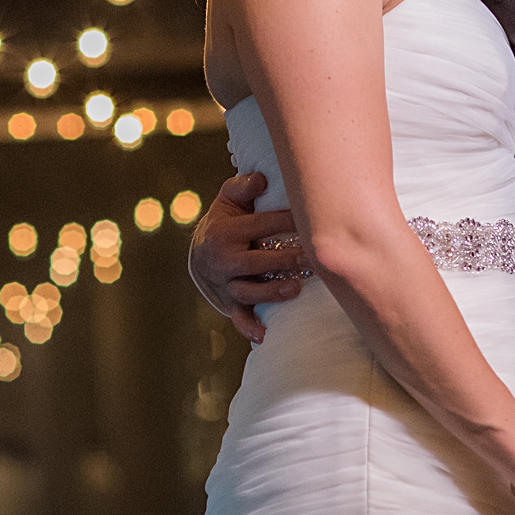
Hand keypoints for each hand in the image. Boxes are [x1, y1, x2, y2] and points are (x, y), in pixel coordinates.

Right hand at [187, 172, 308, 344]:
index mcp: (226, 231)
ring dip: (272, 292)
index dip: (288, 221)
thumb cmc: (226, 220)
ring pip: (249, 291)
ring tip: (295, 289)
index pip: (262, 225)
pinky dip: (249, 327)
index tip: (313, 220)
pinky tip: (264, 335)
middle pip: (256, 261)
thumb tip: (262, 179)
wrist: (201, 253)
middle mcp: (225, 259)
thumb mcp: (229, 198)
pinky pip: (239, 317)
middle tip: (313, 258)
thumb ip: (243, 186)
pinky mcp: (230, 302)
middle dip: (285, 260)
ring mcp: (227, 283)